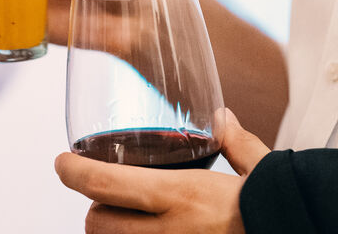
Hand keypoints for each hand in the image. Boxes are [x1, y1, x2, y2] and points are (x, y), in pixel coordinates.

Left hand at [54, 109, 269, 232]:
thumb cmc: (277, 208)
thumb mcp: (261, 168)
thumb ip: (238, 142)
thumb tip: (221, 116)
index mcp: (181, 195)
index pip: (106, 183)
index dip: (73, 173)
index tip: (60, 162)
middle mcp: (168, 232)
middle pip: (98, 223)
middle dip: (91, 207)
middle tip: (99, 193)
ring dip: (109, 230)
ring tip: (119, 216)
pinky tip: (141, 231)